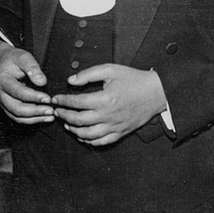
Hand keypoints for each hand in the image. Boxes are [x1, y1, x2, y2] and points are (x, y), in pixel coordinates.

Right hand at [0, 45, 54, 124]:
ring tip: (50, 116)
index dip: (33, 97)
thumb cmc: (13, 60)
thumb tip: (42, 81)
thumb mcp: (23, 57)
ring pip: (17, 116)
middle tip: (50, 110)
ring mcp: (3, 103)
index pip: (18, 92)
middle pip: (16, 108)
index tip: (48, 98)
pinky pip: (19, 118)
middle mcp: (0, 94)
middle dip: (35, 111)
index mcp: (3, 80)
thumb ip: (32, 68)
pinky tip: (44, 118)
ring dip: (35, 118)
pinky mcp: (8, 108)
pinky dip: (32, 120)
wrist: (3, 63)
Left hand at [51, 64, 167, 145]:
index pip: (76, 102)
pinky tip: (82, 135)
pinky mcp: (120, 133)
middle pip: (78, 120)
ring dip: (73, 130)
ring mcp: (114, 126)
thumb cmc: (135, 80)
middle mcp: (108, 115)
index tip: (56, 99)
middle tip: (57, 112)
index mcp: (105, 99)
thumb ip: (88, 74)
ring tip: (66, 124)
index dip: (63, 101)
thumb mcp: (111, 70)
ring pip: (87, 135)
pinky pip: (101, 142)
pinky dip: (88, 141)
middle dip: (64, 116)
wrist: (157, 93)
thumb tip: (71, 80)